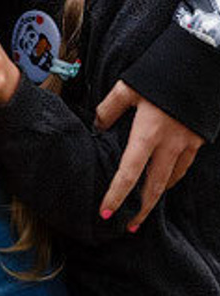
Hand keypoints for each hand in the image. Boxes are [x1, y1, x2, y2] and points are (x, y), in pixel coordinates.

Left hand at [94, 81, 202, 229]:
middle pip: (153, 187)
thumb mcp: (128, 87)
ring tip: (143, 207)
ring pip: (171, 180)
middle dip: (141, 210)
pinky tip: (163, 181)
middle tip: (128, 227)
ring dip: (156, 196)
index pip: (129, 173)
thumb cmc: (159, 76)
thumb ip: (110, 108)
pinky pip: (183, 168)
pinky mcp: (197, 142)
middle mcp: (168, 145)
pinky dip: (171, 179)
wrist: (199, 68)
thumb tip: (98, 126)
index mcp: (147, 133)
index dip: (117, 195)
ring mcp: (186, 146)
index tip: (106, 212)